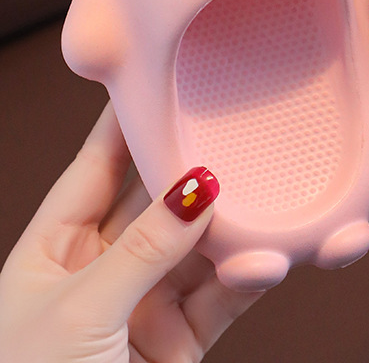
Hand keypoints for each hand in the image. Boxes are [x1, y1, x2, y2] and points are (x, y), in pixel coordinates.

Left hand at [0, 103, 260, 361]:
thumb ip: (143, 250)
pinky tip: (268, 254)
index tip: (162, 73)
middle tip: (236, 116)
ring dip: (236, 222)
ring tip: (271, 186)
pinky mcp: (181, 340)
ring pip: (201, 245)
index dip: (128, 120)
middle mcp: (106, 265)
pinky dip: (248, 276)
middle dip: (196, 162)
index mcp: (56, 247)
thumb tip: (197, 187)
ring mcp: (146, 300)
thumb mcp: (75, 313)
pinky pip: (222, 296)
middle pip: (159, 197)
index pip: (97, 165)